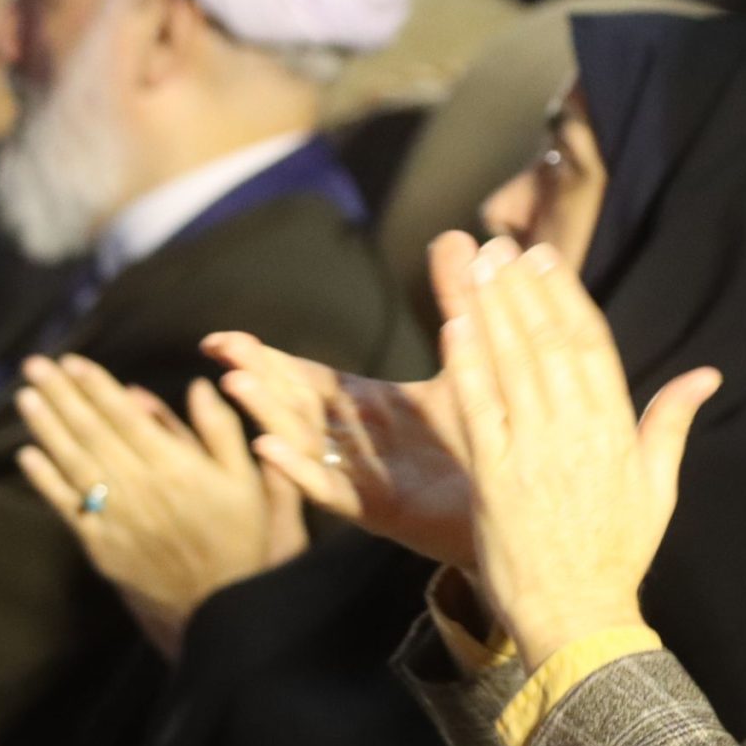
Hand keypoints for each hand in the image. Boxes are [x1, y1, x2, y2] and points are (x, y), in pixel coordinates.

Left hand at [15, 356, 305, 656]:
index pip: (125, 416)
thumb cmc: (244, 539)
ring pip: (72, 462)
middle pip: (91, 432)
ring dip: (46, 428)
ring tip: (26, 397)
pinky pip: (66, 504)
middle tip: (35, 365)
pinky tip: (28, 455)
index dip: (95, 386)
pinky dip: (45, 478)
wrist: (223, 605)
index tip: (72, 361)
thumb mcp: (251, 480)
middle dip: (61, 396)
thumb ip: (223, 432)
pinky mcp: (100, 544)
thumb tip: (199, 387)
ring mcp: (114, 515)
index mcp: (176, 466)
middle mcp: (139, 485)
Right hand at [204, 232, 485, 568]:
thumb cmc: (494, 439)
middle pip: (295, 406)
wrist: (530, 503)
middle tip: (216, 349)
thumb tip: (461, 235)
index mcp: (373, 409)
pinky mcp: (384, 510)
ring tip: (234, 386)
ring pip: (306, 443)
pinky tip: (270, 449)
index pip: (307, 381)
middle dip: (256, 377)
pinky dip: (302, 469)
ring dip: (269, 414)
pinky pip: (334, 489)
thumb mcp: (469, 364)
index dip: (267, 360)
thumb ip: (459, 304)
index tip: (220, 339)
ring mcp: (367, 476)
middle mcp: (361, 442)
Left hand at [445, 238, 719, 666]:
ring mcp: (533, 452)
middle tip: (502, 246)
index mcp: (617, 431)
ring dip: (493, 311)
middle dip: (523, 290)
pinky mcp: (494, 477)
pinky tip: (454, 325)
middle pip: (548, 345)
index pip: (591, 347)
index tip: (544, 259)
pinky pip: (479, 410)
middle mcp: (577, 433)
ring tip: (476, 266)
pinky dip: (467, 365)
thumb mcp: (658, 487)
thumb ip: (671, 422)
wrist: (579, 616)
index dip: (565, 297)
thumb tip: (707, 375)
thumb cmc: (619, 553)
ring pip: (512, 366)